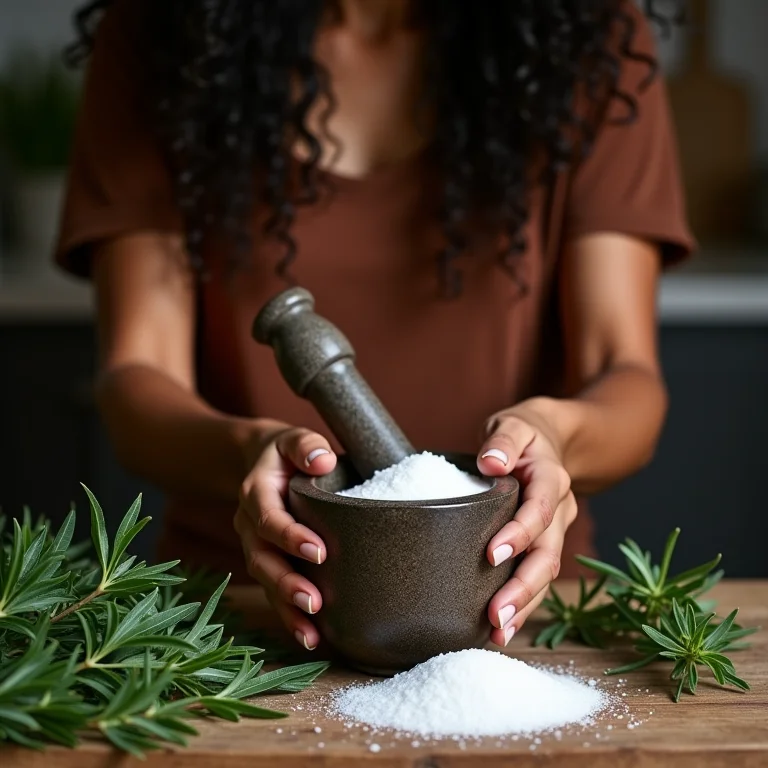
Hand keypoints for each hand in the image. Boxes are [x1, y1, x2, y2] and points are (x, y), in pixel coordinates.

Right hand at [233, 421, 335, 650]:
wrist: (263, 461)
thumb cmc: (287, 452)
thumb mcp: (294, 439)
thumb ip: (306, 446)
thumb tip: (323, 461)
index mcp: (256, 492)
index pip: (269, 518)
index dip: (290, 536)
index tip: (320, 551)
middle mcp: (249, 524)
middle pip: (261, 558)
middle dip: (285, 583)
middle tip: (313, 601)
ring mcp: (254, 546)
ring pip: (265, 582)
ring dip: (286, 609)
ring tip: (311, 634)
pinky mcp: (266, 562)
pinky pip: (273, 592)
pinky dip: (288, 616)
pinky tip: (310, 638)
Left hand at [477, 398, 577, 645]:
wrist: (550, 438)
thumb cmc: (524, 433)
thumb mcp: (514, 424)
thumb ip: (504, 440)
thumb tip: (491, 462)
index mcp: (551, 478)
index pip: (540, 509)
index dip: (520, 533)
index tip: (492, 554)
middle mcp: (560, 509)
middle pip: (547, 554)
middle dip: (523, 588)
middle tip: (495, 615)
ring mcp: (555, 530)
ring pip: (545, 573)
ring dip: (524, 605)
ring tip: (498, 634)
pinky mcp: (544, 543)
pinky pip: (537, 577)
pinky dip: (524, 605)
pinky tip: (502, 630)